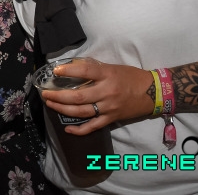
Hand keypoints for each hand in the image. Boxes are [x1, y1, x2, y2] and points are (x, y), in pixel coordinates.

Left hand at [40, 59, 154, 134]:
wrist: (153, 92)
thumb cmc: (131, 76)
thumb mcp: (112, 67)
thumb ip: (93, 68)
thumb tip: (71, 66)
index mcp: (107, 75)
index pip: (84, 72)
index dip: (68, 71)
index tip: (55, 71)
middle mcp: (106, 92)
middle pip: (78, 96)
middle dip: (58, 96)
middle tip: (45, 94)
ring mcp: (108, 107)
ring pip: (82, 111)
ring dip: (63, 109)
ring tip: (50, 105)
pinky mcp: (111, 119)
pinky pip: (93, 126)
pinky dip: (79, 130)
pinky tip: (67, 129)